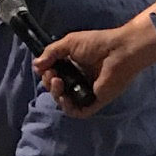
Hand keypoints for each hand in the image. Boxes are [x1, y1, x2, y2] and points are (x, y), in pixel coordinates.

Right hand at [35, 14, 155, 115]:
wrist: (119, 50)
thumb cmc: (97, 44)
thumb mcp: (69, 43)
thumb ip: (51, 53)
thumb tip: (36, 65)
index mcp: (73, 66)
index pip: (53, 75)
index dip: (46, 73)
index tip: (44, 67)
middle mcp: (78, 80)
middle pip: (56, 89)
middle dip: (48, 83)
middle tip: (53, 74)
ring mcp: (87, 92)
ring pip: (64, 101)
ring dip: (56, 94)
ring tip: (58, 82)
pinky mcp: (95, 101)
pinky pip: (79, 112)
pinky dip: (69, 108)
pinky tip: (65, 98)